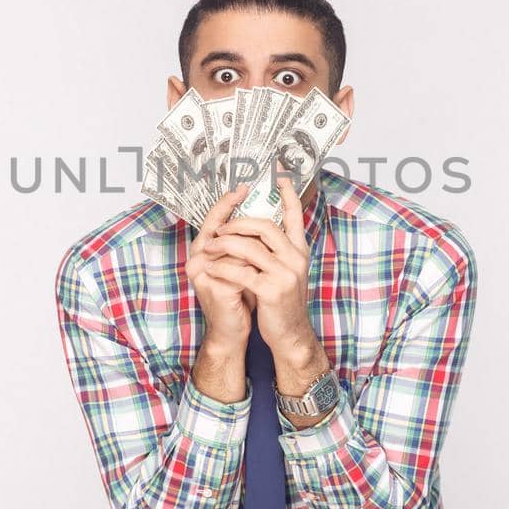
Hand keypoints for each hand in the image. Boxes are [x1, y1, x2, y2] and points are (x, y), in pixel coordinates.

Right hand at [186, 184, 258, 353]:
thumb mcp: (240, 265)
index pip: (213, 221)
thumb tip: (259, 218)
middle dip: (239, 212)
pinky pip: (240, 268)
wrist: (231, 331)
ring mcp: (203, 274)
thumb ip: (242, 245)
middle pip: (219, 228)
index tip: (243, 186)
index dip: (226, 203)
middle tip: (252, 194)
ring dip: (253, 244)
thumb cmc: (238, 297)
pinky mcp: (215, 288)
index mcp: (203, 253)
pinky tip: (263, 264)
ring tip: (268, 239)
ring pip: (234, 247)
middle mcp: (197, 260)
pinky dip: (254, 265)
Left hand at [203, 174, 318, 367]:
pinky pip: (240, 271)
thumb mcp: (285, 271)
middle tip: (220, 228)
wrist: (290, 333)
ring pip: (249, 247)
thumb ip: (276, 249)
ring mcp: (285, 274)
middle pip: (264, 225)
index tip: (280, 175)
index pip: (294, 214)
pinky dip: (222, 268)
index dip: (288, 193)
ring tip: (210, 247)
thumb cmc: (282, 301)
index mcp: (299, 249)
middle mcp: (295, 258)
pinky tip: (212, 268)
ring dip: (224, 244)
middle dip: (237, 223)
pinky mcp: (271, 290)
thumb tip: (256, 228)